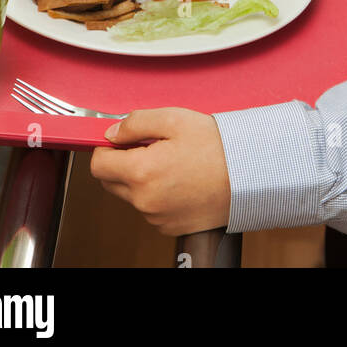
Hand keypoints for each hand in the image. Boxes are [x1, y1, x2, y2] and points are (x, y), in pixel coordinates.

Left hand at [91, 109, 229, 235]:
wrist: (248, 176)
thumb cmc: (217, 147)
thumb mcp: (174, 119)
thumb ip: (135, 122)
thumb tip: (112, 132)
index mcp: (142, 172)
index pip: (98, 164)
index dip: (105, 148)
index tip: (117, 140)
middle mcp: (144, 200)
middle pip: (111, 181)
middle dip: (122, 162)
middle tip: (148, 146)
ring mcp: (156, 217)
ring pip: (131, 195)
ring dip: (140, 179)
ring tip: (171, 162)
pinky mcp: (168, 227)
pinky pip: (150, 208)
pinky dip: (156, 194)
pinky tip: (179, 179)